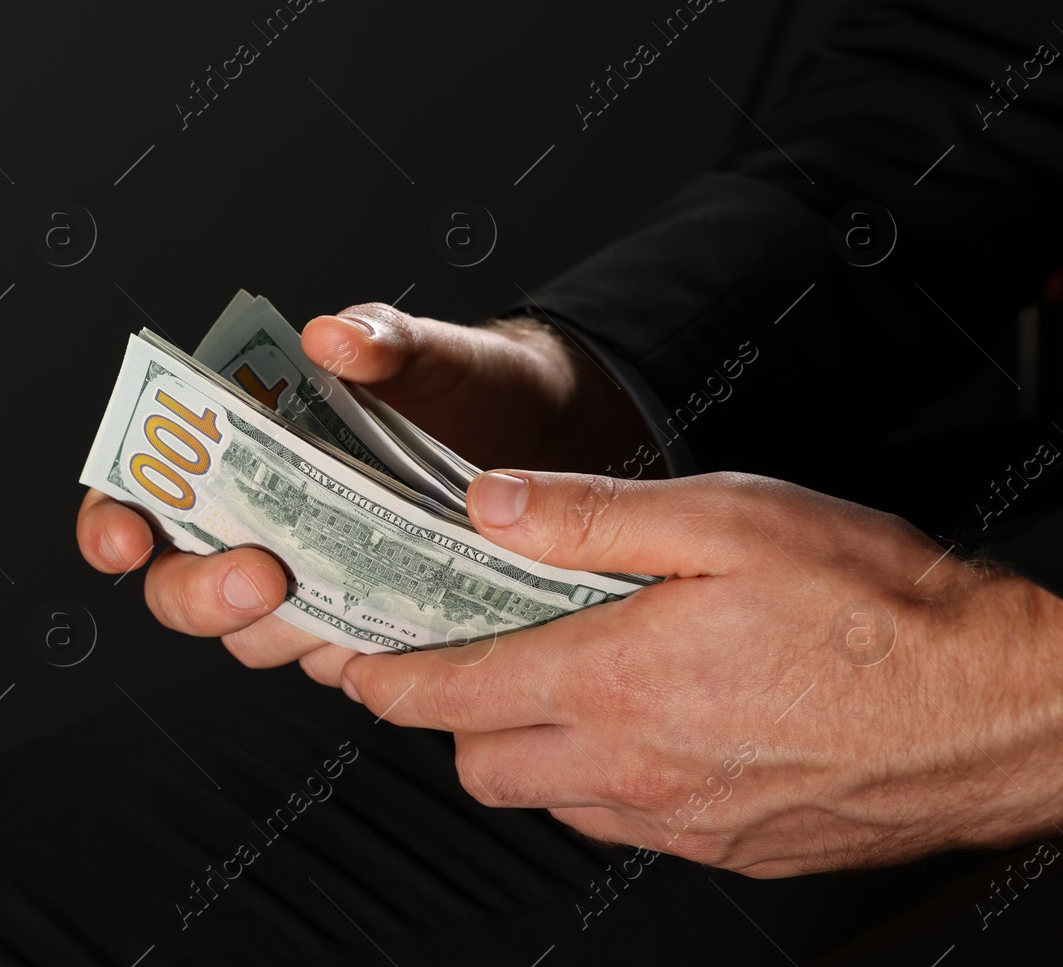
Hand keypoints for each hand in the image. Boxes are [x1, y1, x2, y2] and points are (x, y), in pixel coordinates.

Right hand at [76, 304, 650, 681]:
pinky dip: (358, 657)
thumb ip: (381, 340)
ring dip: (283, 631)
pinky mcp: (371, 626)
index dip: (113, 523)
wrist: (558, 438)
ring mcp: (315, 581)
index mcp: (246, 447)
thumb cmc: (474, 385)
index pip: (143, 492)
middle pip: (180, 585)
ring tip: (342, 598)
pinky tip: (395, 632)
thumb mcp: (433, 352)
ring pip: (256, 639)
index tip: (127, 538)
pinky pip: (339, 664)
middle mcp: (264, 522)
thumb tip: (332, 334)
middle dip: (203, 592)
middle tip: (264, 574)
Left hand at [339, 468, 1062, 876]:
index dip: (386, 678)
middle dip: (452, 712)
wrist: (1005, 709)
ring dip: (526, 748)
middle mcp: (635, 767)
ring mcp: (680, 821)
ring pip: (547, 802)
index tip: (357, 660)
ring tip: (559, 682)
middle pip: (480, 762)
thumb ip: (591, 515)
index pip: (450, 696)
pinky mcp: (728, 847)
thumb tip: (491, 506)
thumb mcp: (728, 518)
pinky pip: (621, 825)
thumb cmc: (882, 607)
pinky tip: (641, 725)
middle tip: (472, 655)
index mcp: (616, 682)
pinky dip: (599, 781)